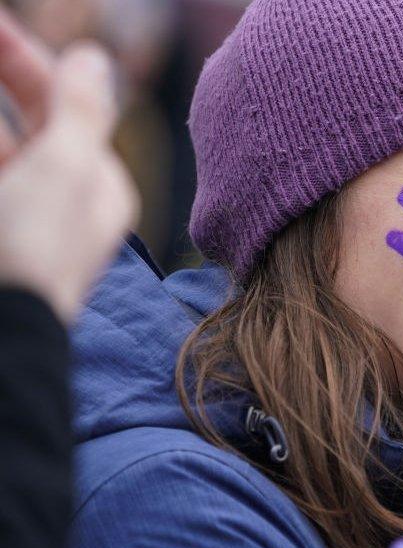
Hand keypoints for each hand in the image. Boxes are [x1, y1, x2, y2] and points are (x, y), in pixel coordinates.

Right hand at [0, 9, 136, 323]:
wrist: (3, 339)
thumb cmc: (36, 247)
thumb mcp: (65, 167)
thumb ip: (80, 109)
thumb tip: (95, 57)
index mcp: (96, 184)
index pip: (61, 102)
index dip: (18, 56)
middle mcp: (59, 199)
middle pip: (18, 121)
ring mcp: (19, 218)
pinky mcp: (1, 240)